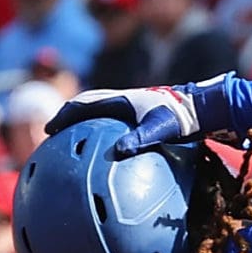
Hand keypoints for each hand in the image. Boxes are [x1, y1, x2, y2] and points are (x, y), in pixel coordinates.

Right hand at [45, 77, 234, 156]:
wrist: (202, 107)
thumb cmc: (182, 118)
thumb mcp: (160, 130)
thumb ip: (139, 139)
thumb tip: (118, 152)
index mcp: (121, 100)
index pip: (83, 105)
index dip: (63, 115)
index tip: (49, 129)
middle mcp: (123, 100)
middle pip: (86, 105)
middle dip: (68, 118)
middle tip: (54, 133)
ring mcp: (131, 107)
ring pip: (99, 111)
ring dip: (83, 122)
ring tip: (74, 141)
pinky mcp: (140, 115)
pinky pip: (114, 122)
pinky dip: (102, 131)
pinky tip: (107, 151)